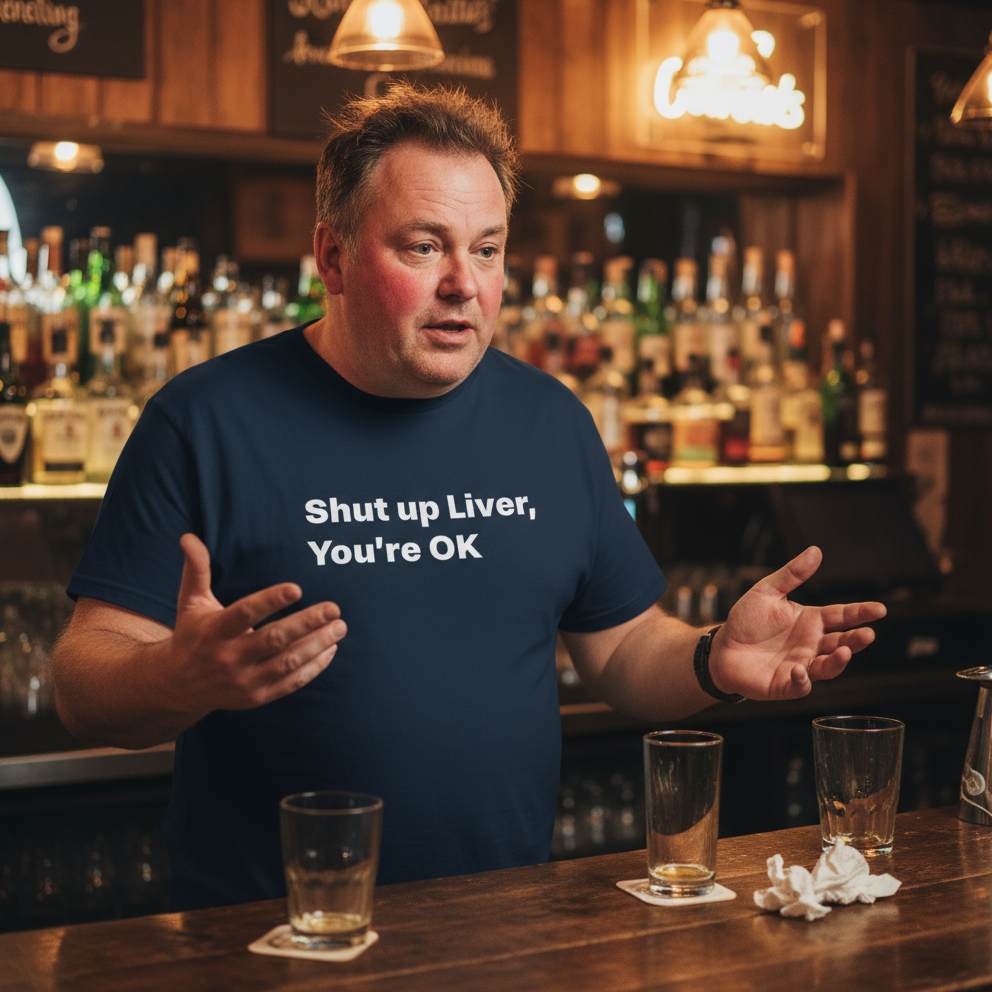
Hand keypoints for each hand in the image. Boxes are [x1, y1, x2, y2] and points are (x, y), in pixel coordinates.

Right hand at [165, 533, 346, 715]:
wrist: (179, 686)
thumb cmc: (193, 635)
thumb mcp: (190, 602)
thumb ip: (197, 569)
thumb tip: (189, 537)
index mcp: (214, 631)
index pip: (245, 614)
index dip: (271, 601)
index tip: (298, 588)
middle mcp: (228, 657)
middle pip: (274, 639)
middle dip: (307, 623)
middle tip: (334, 608)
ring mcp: (243, 681)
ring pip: (287, 662)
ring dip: (318, 645)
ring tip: (340, 627)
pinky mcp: (256, 697)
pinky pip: (291, 683)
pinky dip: (314, 667)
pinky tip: (330, 649)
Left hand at [708, 546, 885, 700]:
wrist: (722, 649)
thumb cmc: (746, 621)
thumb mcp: (767, 591)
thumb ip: (792, 574)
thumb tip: (815, 551)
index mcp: (811, 621)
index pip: (842, 616)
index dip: (861, 613)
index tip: (880, 609)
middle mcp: (812, 645)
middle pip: (842, 643)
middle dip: (857, 640)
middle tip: (868, 634)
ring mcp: (802, 666)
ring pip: (828, 667)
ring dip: (838, 661)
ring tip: (845, 652)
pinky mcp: (785, 685)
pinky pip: (800, 685)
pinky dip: (803, 679)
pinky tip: (800, 669)